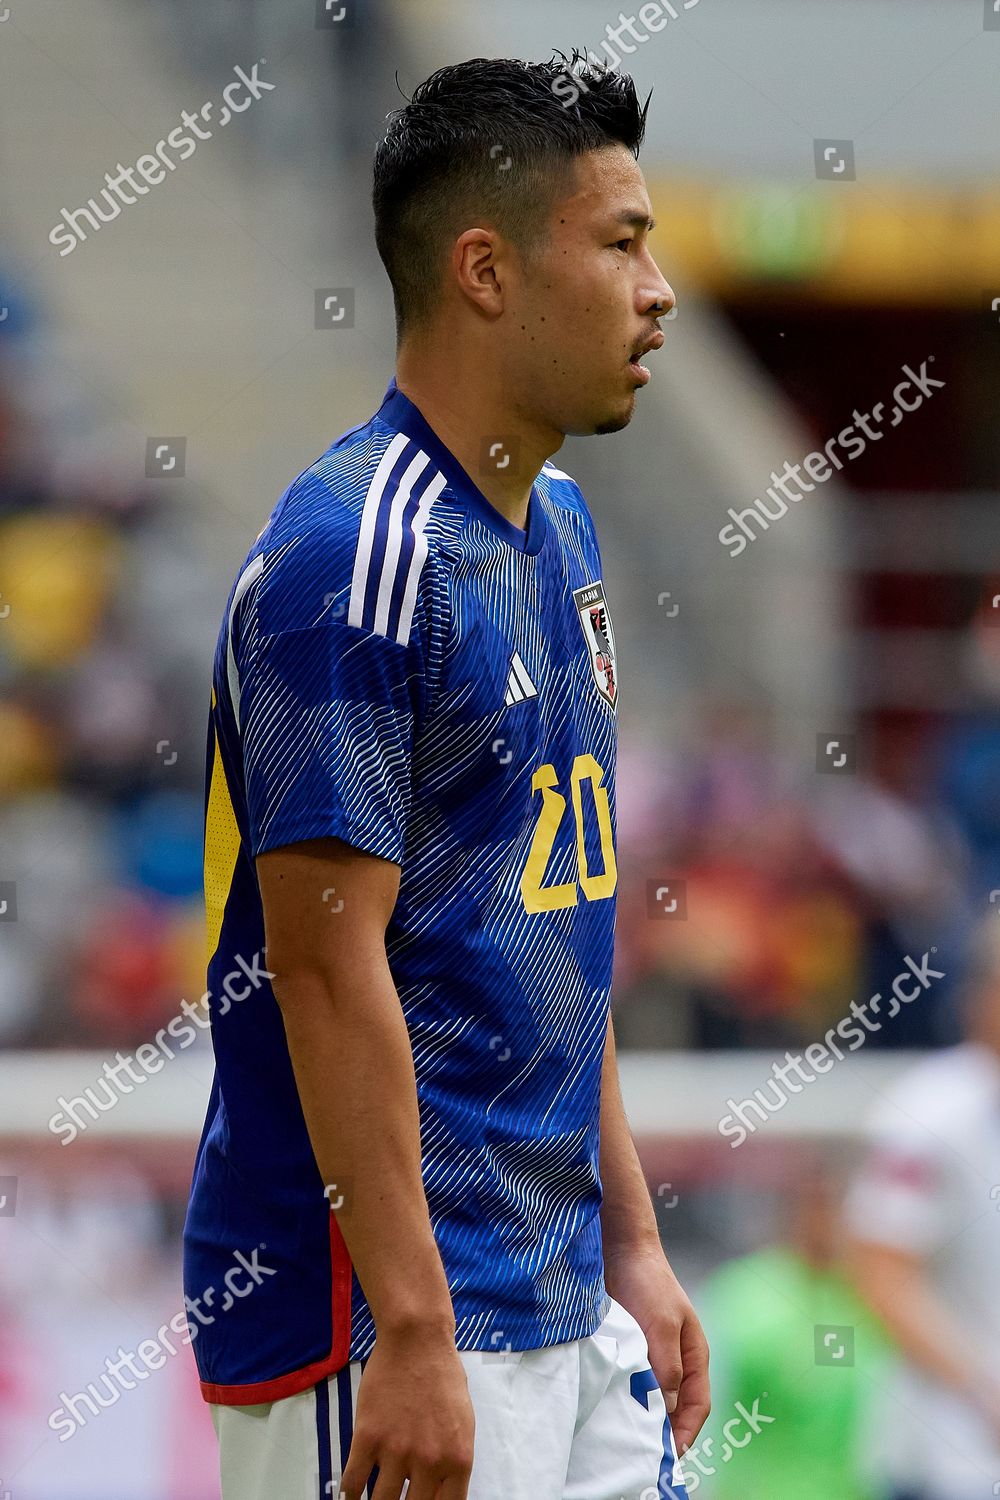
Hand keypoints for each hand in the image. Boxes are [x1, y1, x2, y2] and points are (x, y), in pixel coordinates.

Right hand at [339, 1324, 475, 1499]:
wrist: (417, 1339)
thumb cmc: (443, 1375)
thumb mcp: (463, 1423)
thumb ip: (452, 1462)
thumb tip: (439, 1492)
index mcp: (458, 1460)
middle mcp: (429, 1461)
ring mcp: (397, 1451)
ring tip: (375, 1499)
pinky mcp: (367, 1437)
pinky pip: (354, 1482)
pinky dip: (350, 1495)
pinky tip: (351, 1495)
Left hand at [604, 1243, 710, 1456]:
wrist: (623, 1251)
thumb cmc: (650, 1284)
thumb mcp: (662, 1326)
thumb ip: (667, 1367)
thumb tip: (667, 1408)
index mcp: (695, 1356)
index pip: (697, 1405)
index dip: (686, 1432)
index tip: (669, 1455)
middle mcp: (677, 1359)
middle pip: (676, 1407)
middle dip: (665, 1432)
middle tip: (644, 1455)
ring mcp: (654, 1354)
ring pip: (653, 1396)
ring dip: (643, 1415)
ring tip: (626, 1437)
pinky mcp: (632, 1348)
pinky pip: (633, 1381)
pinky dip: (626, 1397)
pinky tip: (611, 1408)